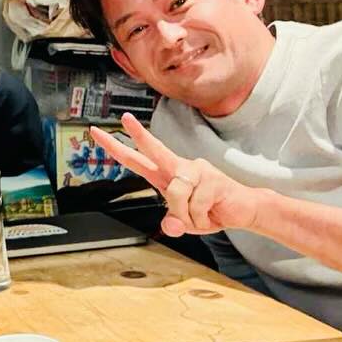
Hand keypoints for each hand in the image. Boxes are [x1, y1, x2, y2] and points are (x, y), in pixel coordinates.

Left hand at [90, 114, 264, 236]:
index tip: (97, 132)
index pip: (137, 159)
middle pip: (155, 149)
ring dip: (186, 215)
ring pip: (176, 193)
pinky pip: (195, 205)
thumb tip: (170, 224)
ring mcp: (197, 170)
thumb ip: (173, 223)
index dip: (116, 147)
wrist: (244, 211)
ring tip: (200, 216)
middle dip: (139, 134)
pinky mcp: (213, 179)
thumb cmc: (211, 211)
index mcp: (166, 176)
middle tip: (125, 118)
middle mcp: (179, 168)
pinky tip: (211, 213)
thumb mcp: (186, 224)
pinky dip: (201, 218)